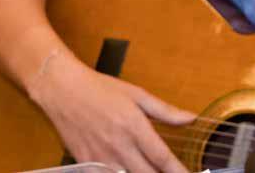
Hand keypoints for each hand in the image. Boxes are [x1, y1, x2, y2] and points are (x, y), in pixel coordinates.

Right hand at [31, 51, 194, 171]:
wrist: (63, 90)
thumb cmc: (100, 89)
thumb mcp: (137, 95)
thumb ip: (166, 111)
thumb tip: (191, 118)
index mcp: (134, 127)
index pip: (162, 158)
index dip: (178, 170)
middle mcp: (119, 146)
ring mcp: (101, 158)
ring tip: (151, 170)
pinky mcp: (86, 164)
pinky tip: (127, 170)